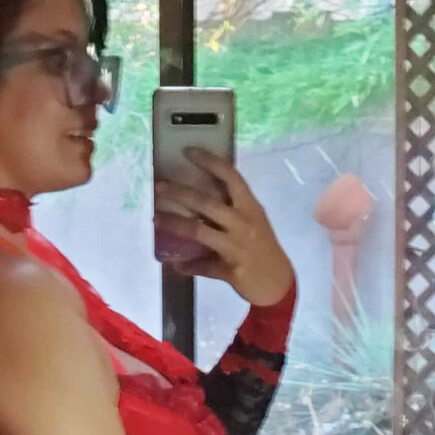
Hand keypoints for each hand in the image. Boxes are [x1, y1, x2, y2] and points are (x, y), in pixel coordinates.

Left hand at [154, 149, 294, 306]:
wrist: (278, 283)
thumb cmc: (264, 248)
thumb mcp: (253, 223)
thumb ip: (231, 211)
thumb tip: (200, 203)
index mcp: (250, 207)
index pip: (230, 177)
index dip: (209, 162)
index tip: (188, 151)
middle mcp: (243, 222)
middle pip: (207, 203)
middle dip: (181, 193)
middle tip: (159, 186)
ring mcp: (236, 246)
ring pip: (199, 231)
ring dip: (175, 224)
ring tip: (156, 219)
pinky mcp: (230, 269)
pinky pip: (203, 266)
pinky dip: (187, 266)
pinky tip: (174, 264)